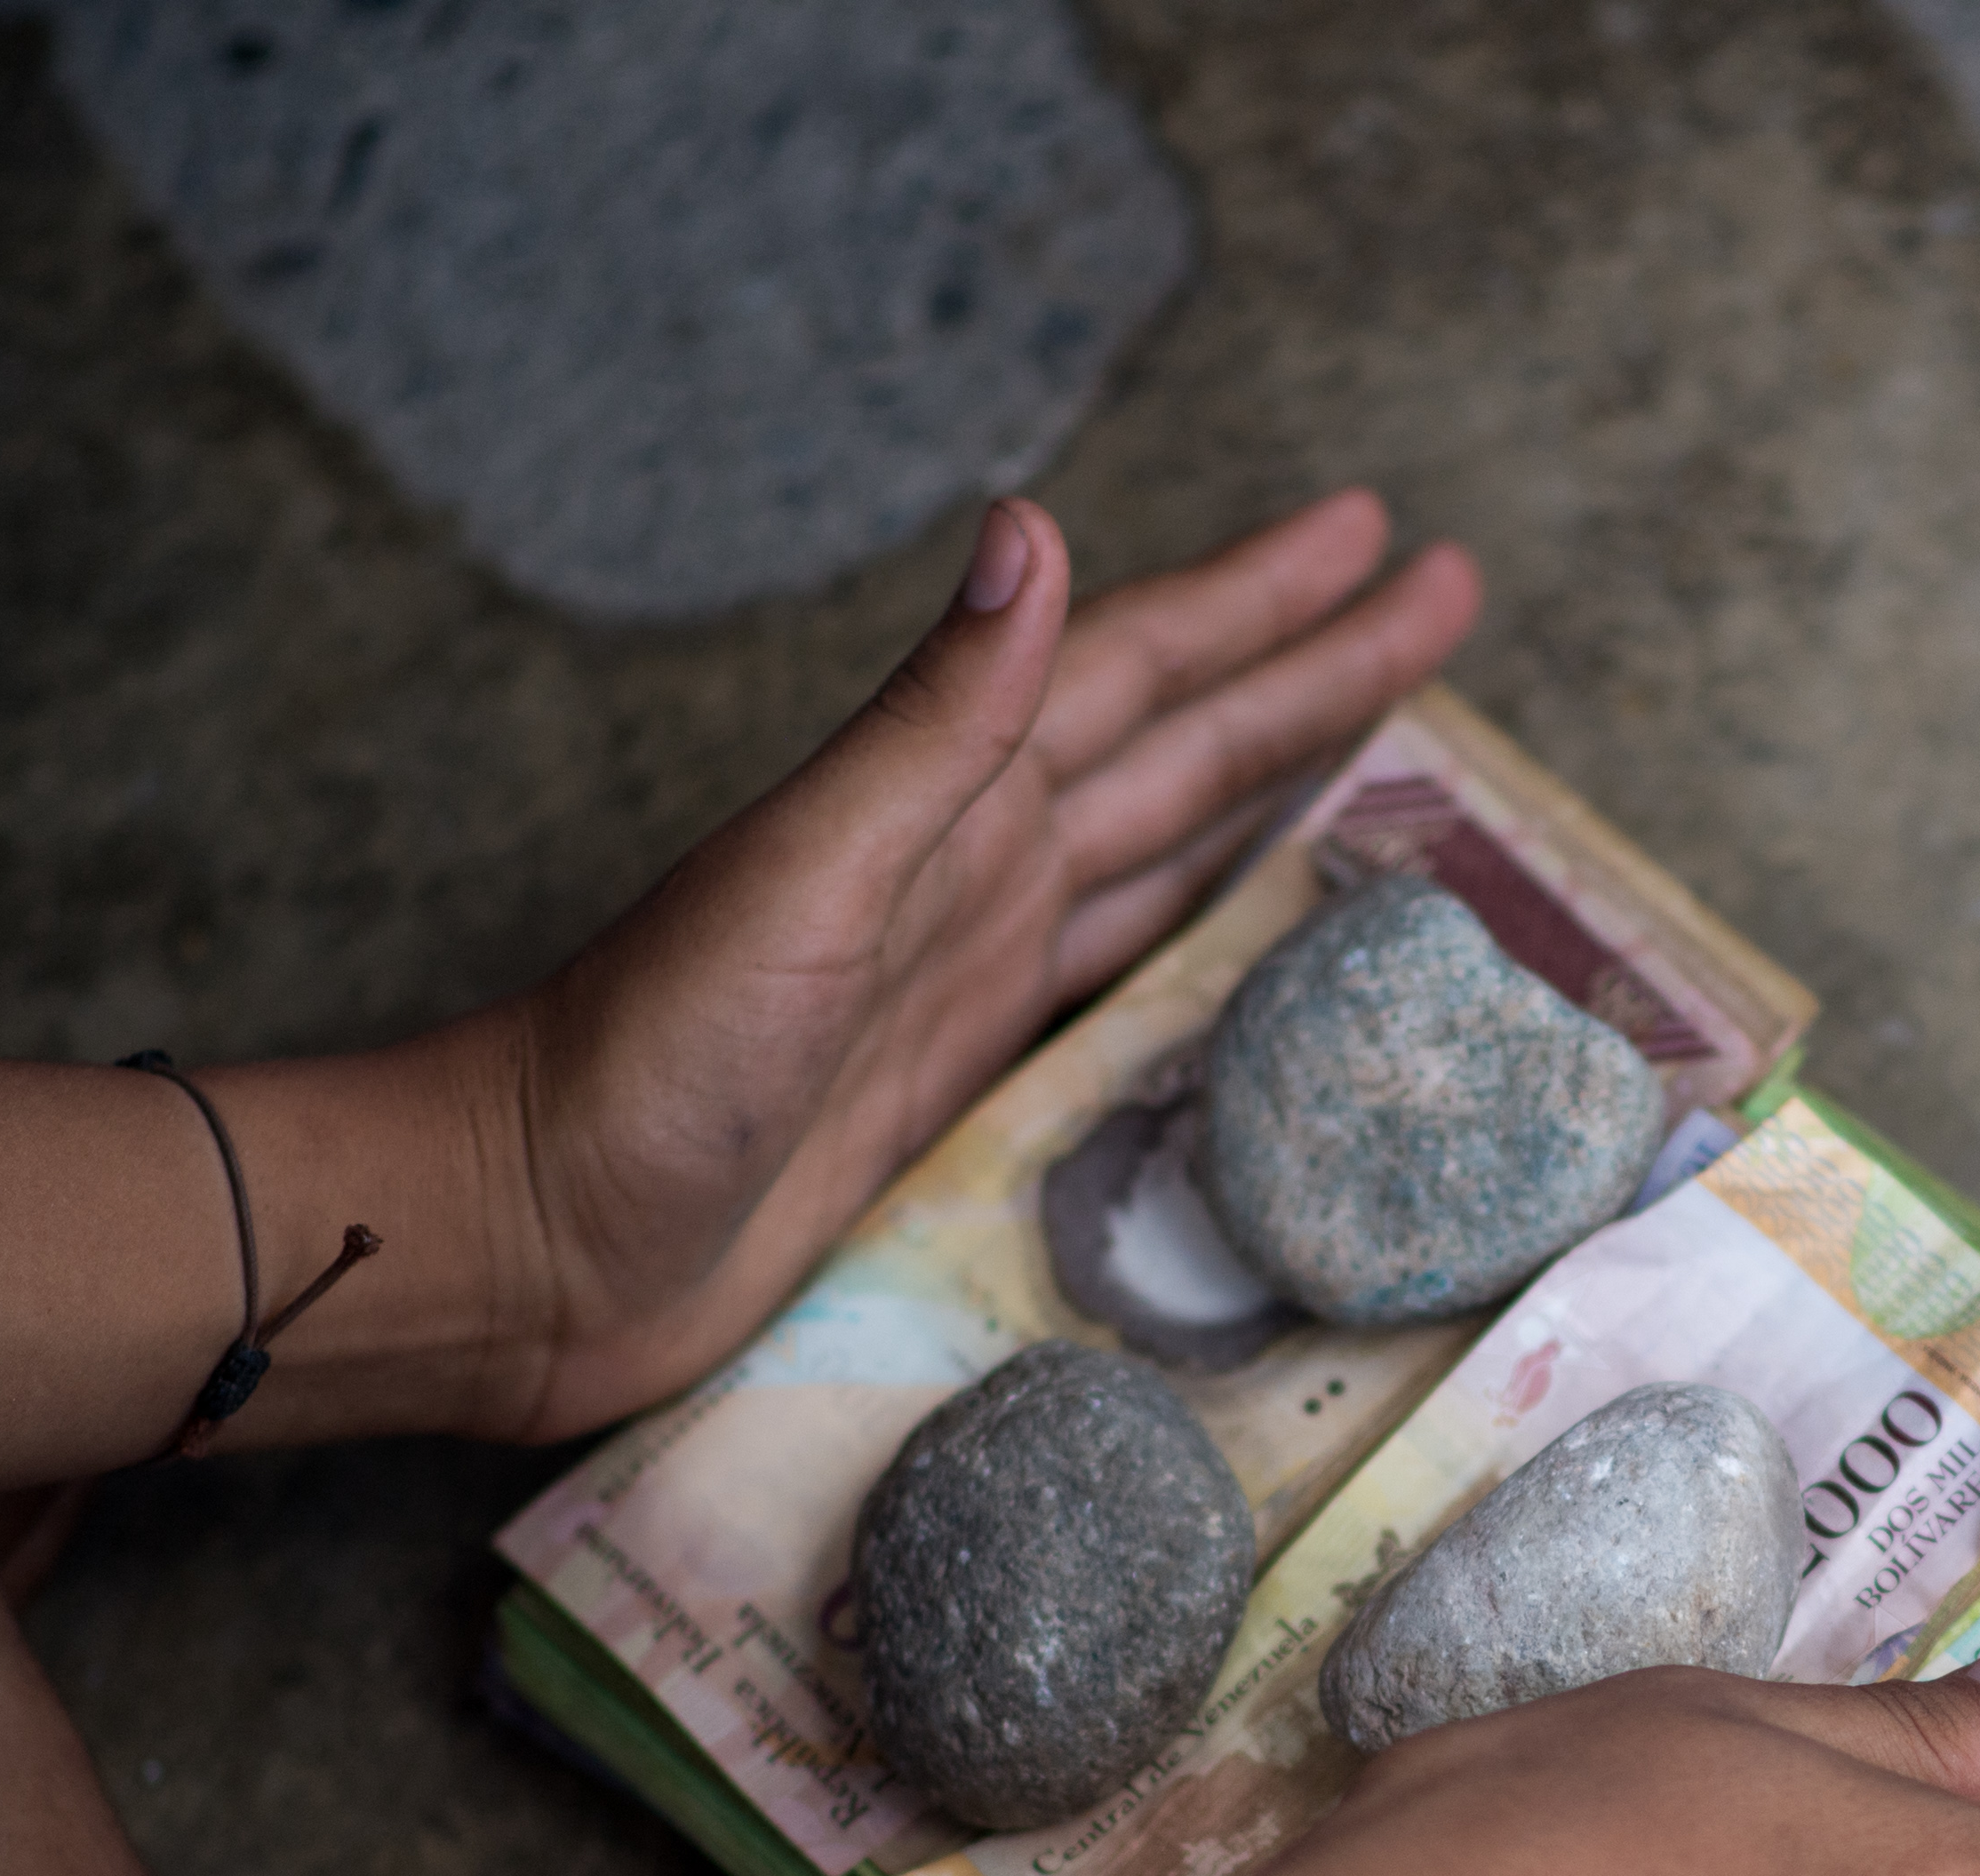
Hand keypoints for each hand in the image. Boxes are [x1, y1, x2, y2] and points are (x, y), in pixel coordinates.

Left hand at [462, 492, 1484, 1441]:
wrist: (536, 1241)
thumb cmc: (640, 1063)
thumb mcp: (803, 877)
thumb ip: (933, 722)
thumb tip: (1036, 530)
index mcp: (945, 804)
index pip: (1141, 673)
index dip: (1262, 607)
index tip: (1381, 538)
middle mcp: (970, 869)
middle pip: (1181, 744)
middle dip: (1310, 669)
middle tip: (1443, 596)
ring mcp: (969, 971)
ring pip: (1164, 843)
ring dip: (1269, 775)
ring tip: (1382, 724)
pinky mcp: (962, 1078)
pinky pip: (1121, 974)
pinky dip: (1199, 925)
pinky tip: (1248, 917)